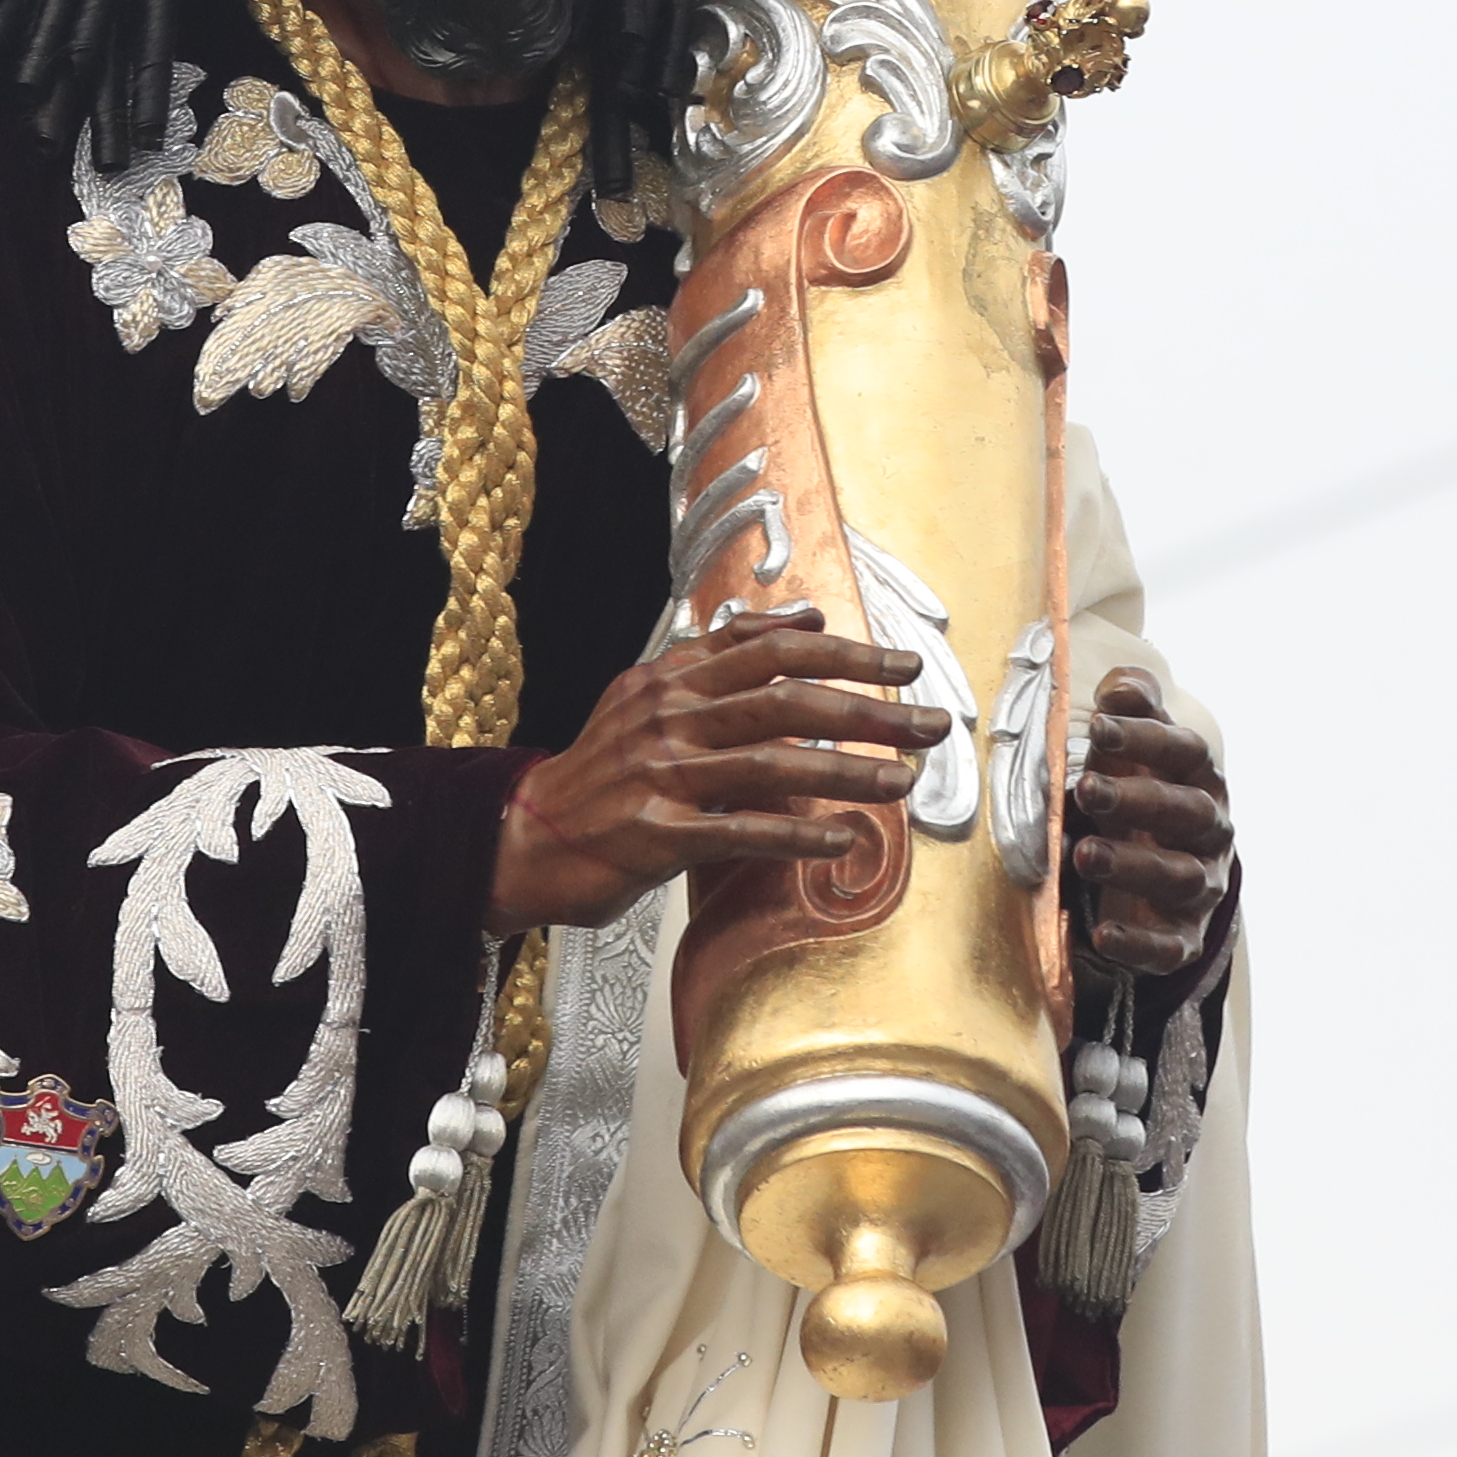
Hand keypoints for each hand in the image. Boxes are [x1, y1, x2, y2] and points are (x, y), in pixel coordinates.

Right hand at [487, 605, 949, 933]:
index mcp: (673, 676)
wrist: (525, 835)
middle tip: (930, 724)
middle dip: (869, 708)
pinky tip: (843, 839)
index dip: (847, 653)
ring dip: (848, 771)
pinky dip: (797, 832)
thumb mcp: (652, 695)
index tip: (906, 666)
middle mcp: (668, 714)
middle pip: (786, 698)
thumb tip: (805, 617)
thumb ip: (724, 656)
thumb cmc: (605, 771)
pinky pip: (739, 830)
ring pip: (772, 762)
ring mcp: (660, 772)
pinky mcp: (654, 833)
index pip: (774, 648)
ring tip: (903, 780)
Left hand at [1067, 671, 1230, 976]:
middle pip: (1187, 811)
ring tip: (1083, 854)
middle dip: (1137, 800)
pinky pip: (1170, 946)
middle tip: (1085, 789)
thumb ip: (1134, 708)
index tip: (1099, 724)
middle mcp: (1211, 830)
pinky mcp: (1185, 936)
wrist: (1164, 876)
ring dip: (1133, 865)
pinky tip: (1102, 932)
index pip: (1185, 751)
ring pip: (1180, 875)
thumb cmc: (1140, 794)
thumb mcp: (1135, 748)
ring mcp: (1202, 885)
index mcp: (1200, 778)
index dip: (1145, 737)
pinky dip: (1139, 942)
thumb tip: (1121, 686)